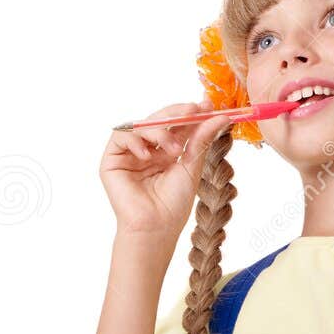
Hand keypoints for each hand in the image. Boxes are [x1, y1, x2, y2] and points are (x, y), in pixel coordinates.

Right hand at [100, 103, 229, 239]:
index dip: (190, 112)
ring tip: (173, 149)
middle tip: (194, 111)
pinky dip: (135, 140)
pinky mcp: (112, 161)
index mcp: (165, 152)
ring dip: (159, 131)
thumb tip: (221, 117)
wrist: (155, 228)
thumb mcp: (192, 166)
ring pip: (141, 125)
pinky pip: (121, 136)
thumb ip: (202, 140)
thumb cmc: (173, 205)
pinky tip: (148, 155)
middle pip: (158, 119)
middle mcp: (147, 150)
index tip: (207, 105)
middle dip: (177, 113)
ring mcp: (129, 154)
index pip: (176, 124)